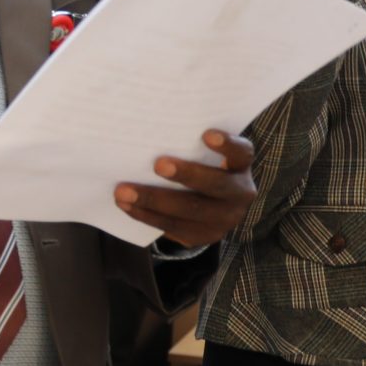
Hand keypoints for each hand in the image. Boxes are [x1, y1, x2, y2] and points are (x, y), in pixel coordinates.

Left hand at [115, 129, 257, 247]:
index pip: (242, 153)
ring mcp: (224, 219)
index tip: (207, 134)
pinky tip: (126, 205)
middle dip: (186, 174)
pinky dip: (145, 215)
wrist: (211, 208)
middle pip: (215, 184)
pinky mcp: (202, 235)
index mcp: (241, 166)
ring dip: (153, 199)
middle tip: (158, 164)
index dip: (227, 144)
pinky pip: (172, 226)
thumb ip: (189, 145)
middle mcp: (239, 193)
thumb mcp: (204, 155)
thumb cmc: (200, 166)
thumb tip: (149, 130)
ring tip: (123, 191)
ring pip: (189, 210)